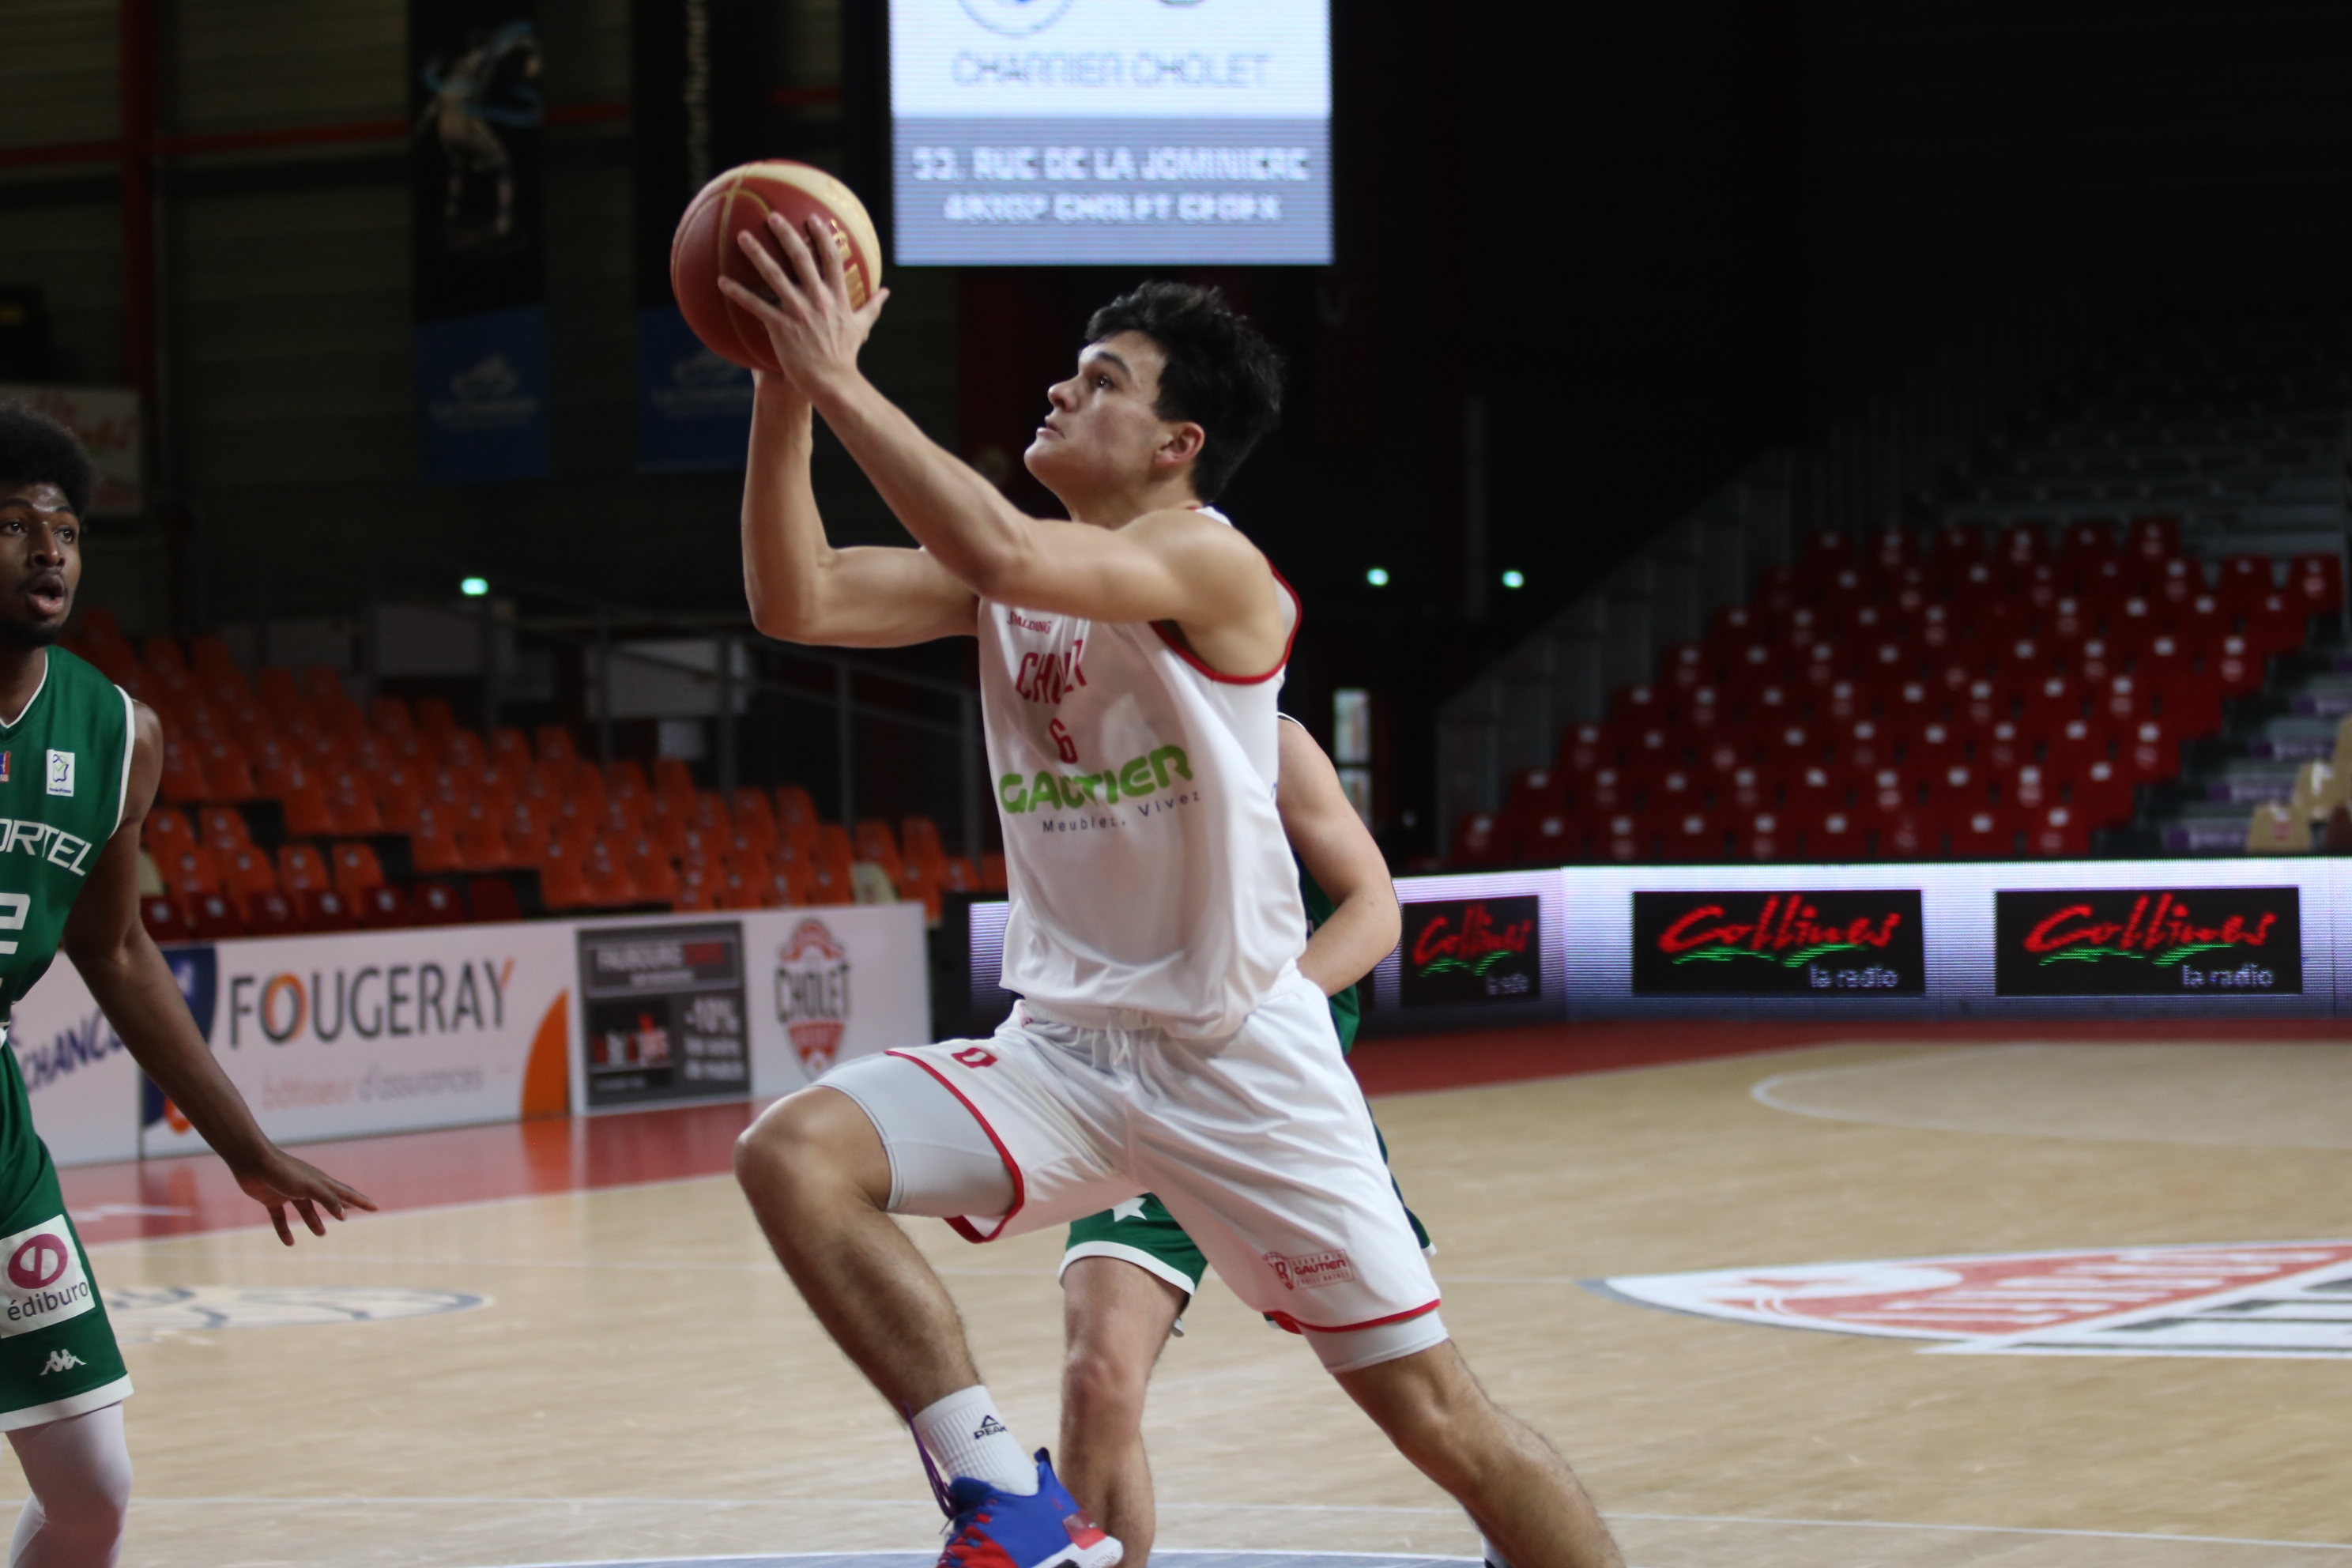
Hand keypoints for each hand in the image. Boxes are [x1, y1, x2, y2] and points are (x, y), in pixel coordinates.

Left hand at [233, 1147, 378, 1245]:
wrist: (253, 1163)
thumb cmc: (284, 1172)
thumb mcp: (311, 1187)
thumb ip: (328, 1200)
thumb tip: (345, 1215)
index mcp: (321, 1182)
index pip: (346, 1193)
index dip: (362, 1202)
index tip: (376, 1207)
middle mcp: (308, 1187)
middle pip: (330, 1200)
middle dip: (343, 1207)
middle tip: (356, 1214)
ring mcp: (290, 1193)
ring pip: (306, 1210)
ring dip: (314, 1221)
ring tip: (322, 1233)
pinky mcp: (273, 1199)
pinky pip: (281, 1218)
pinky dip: (285, 1230)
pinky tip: (289, 1242)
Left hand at [719, 212, 889, 398]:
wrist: (832, 382)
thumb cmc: (846, 355)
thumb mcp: (862, 327)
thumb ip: (872, 306)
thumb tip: (886, 292)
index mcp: (837, 296)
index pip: (831, 259)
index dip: (822, 236)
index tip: (813, 218)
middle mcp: (818, 299)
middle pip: (801, 258)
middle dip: (786, 234)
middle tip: (772, 216)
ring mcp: (798, 312)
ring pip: (774, 276)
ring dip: (757, 254)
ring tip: (742, 237)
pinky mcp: (781, 327)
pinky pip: (756, 305)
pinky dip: (738, 293)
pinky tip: (722, 281)